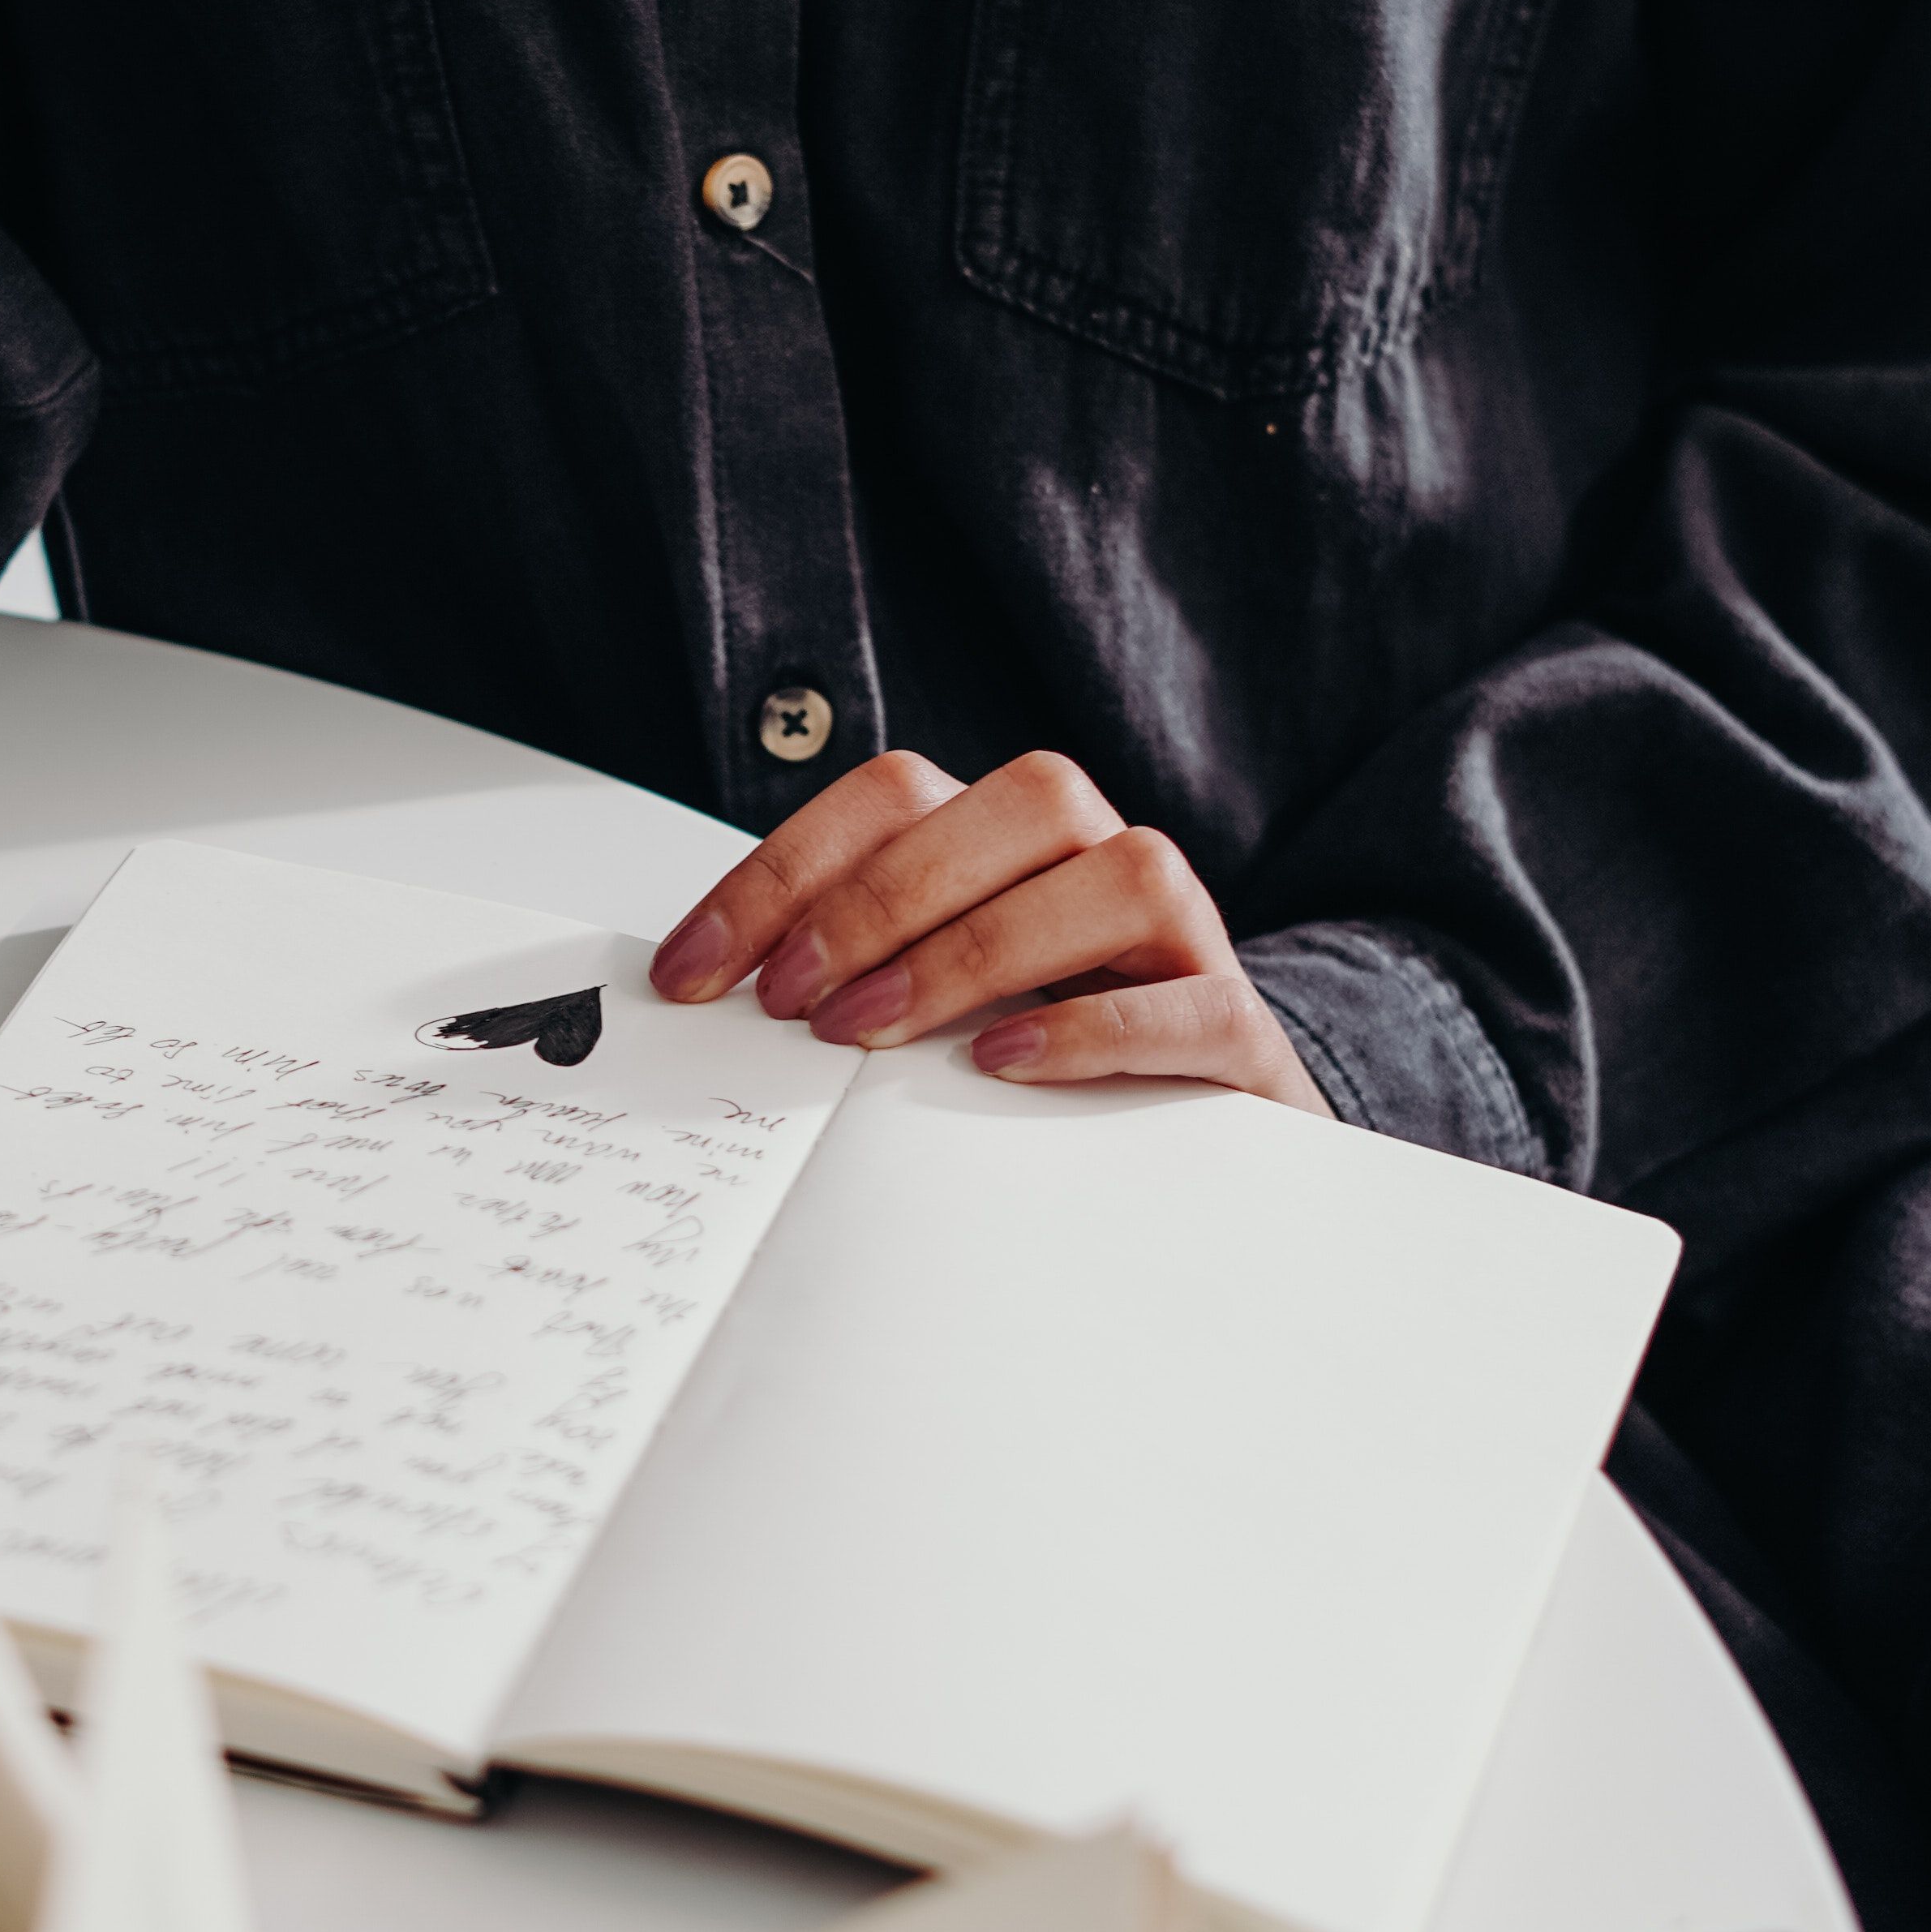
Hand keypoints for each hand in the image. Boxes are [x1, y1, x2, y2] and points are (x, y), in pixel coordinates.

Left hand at [648, 751, 1335, 1112]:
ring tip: (872, 1032)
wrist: (1198, 1136)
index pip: (896, 795)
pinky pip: (1188, 1001)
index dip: (780, 875)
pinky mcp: (1238, 1027)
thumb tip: (710, 992)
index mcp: (1013, 832)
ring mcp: (1186, 934)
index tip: (692, 972)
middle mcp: (1102, 854)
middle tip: (789, 1000)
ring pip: (1120, 874)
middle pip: (1017, 802)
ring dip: (976, 947)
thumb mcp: (927, 1000)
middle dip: (878, 899)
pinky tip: (1002, 1061)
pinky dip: (1090, 1028)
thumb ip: (846, 971)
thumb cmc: (1037, 1054)